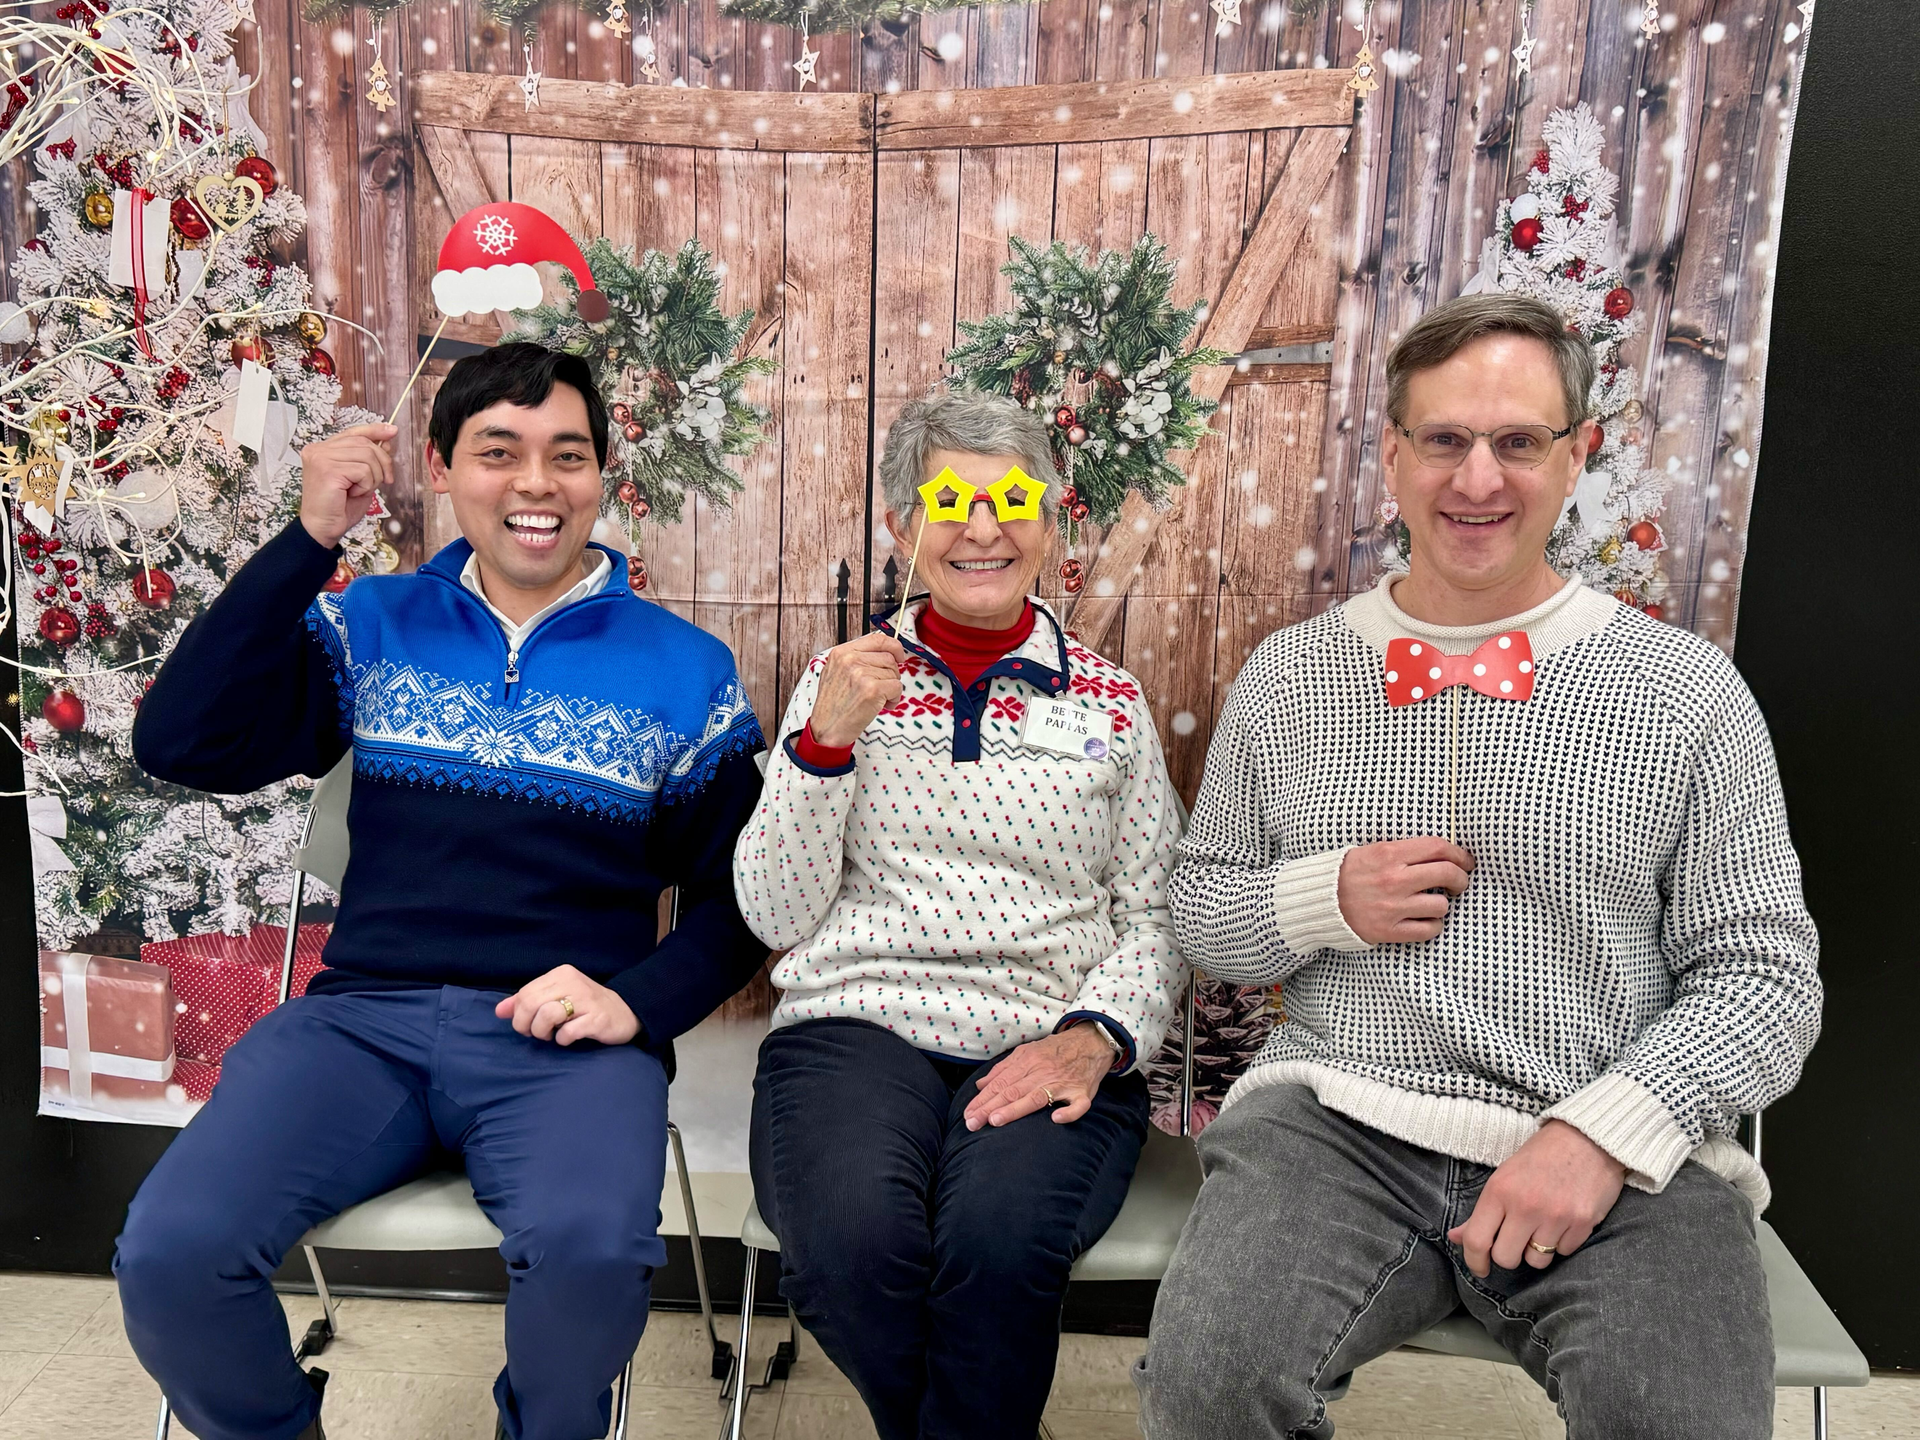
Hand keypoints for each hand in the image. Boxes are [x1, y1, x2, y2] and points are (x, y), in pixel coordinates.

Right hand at [299, 422, 395, 549]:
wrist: (322, 529)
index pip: (353, 432)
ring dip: (373, 477)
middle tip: (384, 481)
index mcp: (323, 449)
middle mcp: (318, 450)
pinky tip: (353, 493)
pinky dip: (366, 485)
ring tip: (360, 490)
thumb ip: (368, 459)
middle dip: (383, 463)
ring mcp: (321, 458)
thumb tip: (385, 442)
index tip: (392, 431)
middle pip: (365, 443)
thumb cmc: (338, 508)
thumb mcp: (360, 479)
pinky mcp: (327, 470)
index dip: (375, 430)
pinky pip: (363, 470)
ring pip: (367, 456)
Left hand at [493, 963, 639, 1046]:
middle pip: (531, 1004)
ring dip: (543, 1032)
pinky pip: (567, 1032)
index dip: (518, 1015)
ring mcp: (586, 1001)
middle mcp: (573, 983)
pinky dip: (563, 1039)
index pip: (525, 993)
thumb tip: (499, 1011)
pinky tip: (569, 1037)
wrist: (625, 1012)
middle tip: (536, 1034)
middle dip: (526, 1025)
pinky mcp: (597, 1019)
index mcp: (561, 974)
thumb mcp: (556, 997)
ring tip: (552, 1035)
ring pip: (546, 1016)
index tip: (528, 1024)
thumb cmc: (585, 1006)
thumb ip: (527, 1001)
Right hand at [807, 631, 907, 747]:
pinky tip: (881, 705)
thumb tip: (883, 652)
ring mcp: (861, 673)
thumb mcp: (836, 673)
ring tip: (878, 699)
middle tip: (882, 688)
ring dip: (892, 688)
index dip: (893, 646)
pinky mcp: (872, 689)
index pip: (877, 639)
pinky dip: (894, 698)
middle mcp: (850, 660)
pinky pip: (896, 687)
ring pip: (894, 673)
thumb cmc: (833, 706)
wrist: (826, 729)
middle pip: (889, 658)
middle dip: (891, 674)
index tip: (899, 655)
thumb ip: (856, 659)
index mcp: (841, 653)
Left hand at [963, 1026, 1114, 1130]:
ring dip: (1016, 1109)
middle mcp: (1043, 1071)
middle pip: (1013, 1091)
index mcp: (1028, 1061)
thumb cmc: (1056, 1050)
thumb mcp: (1027, 1052)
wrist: (1092, 1041)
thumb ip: (1003, 1069)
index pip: (1000, 1083)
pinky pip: (1078, 1105)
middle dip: (990, 1107)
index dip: (982, 1099)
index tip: (968, 1114)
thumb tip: (980, 1086)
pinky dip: (1068, 1112)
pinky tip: (1055, 1119)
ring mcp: (1064, 1083)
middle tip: (973, 1123)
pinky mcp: (1083, 1093)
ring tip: (996, 1120)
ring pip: (1037, 1097)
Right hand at [1336, 837, 1474, 944]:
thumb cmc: (1348, 873)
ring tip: (1432, 903)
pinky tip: (1424, 920)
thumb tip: (1442, 853)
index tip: (1465, 861)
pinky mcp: (1388, 930)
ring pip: (1441, 905)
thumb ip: (1404, 850)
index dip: (1459, 854)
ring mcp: (1392, 907)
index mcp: (1389, 854)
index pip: (1438, 847)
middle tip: (1459, 882)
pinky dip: (1432, 926)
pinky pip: (1428, 930)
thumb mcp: (1372, 850)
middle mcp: (1393, 880)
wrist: (1319, 900)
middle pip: (1447, 873)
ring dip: (1442, 904)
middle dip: (1461, 878)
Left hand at [1446, 1120, 1625, 1277]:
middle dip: (1509, 1255)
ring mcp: (1555, 1216)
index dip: (1474, 1261)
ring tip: (1543, 1226)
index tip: (1480, 1268)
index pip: (1477, 1240)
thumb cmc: (1542, 1156)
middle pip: (1506, 1258)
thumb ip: (1482, 1212)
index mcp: (1499, 1191)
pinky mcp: (1583, 1223)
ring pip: (1536, 1261)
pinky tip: (1564, 1221)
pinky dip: (1562, 1243)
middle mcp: (1525, 1206)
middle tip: (1516, 1239)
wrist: (1588, 1138)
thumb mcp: (1504, 1177)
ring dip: (1537, 1251)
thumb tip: (1456, 1237)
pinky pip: (1564, 1252)